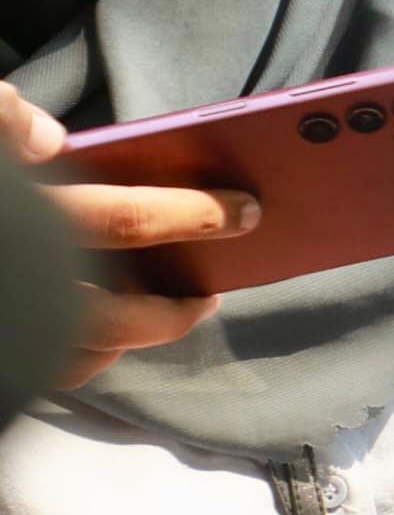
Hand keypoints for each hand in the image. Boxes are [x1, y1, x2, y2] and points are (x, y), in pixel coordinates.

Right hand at [10, 77, 258, 383]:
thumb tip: (47, 139)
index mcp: (20, 230)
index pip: (119, 218)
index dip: (195, 212)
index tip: (248, 207)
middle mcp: (16, 292)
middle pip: (112, 316)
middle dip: (174, 306)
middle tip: (212, 288)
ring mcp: (8, 337)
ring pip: (77, 357)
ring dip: (132, 339)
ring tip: (173, 311)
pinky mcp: (4, 366)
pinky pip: (40, 374)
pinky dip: (78, 360)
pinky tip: (98, 337)